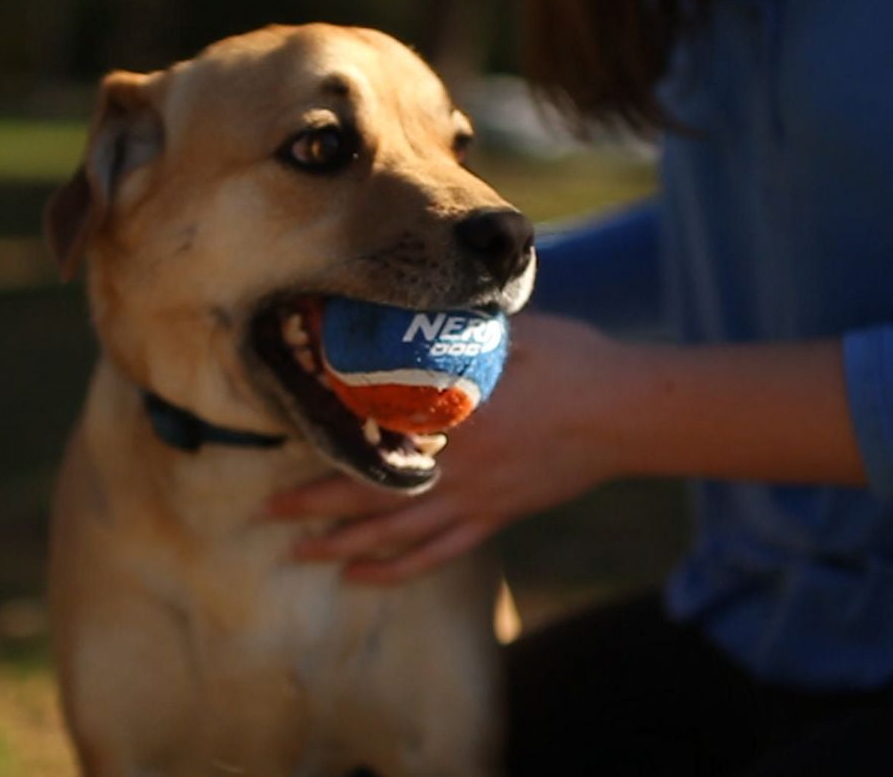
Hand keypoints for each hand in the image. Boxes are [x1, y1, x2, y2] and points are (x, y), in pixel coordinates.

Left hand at [266, 313, 621, 583]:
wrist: (626, 412)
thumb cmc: (571, 360)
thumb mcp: (508, 331)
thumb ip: (455, 332)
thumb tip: (410, 315)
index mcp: (449, 413)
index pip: (372, 433)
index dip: (325, 443)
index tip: (282, 441)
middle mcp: (453, 464)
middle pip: (368, 492)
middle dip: (312, 504)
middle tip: (266, 513)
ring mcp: (473, 498)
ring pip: (393, 532)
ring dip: (342, 545)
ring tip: (300, 553)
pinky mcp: (493, 518)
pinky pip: (436, 553)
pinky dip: (396, 570)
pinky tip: (362, 576)